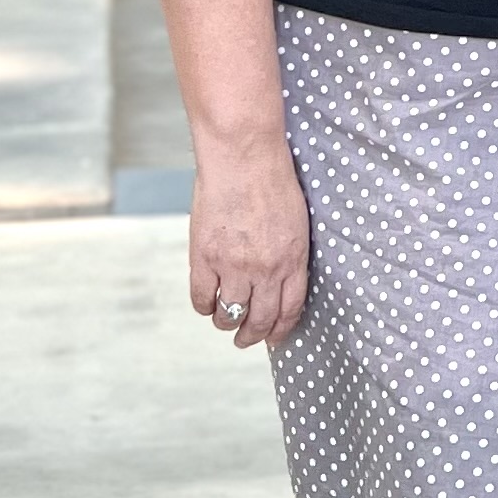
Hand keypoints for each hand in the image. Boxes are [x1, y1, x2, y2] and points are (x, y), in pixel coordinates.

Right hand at [190, 140, 309, 349]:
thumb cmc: (272, 179)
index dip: (280, 329)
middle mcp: (266, 269)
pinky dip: (204, 306)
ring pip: (229, 315)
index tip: (274, 337)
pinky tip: (207, 303)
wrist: (243, 157)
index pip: (290, 310)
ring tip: (224, 323)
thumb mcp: (295, 220)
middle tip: (245, 340)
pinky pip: (202, 297)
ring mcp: (233, 266)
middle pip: (260, 319)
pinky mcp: (204, 257)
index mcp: (293, 259)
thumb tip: (279, 278)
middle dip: (252, 336)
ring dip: (226, 324)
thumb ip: (289, 252)